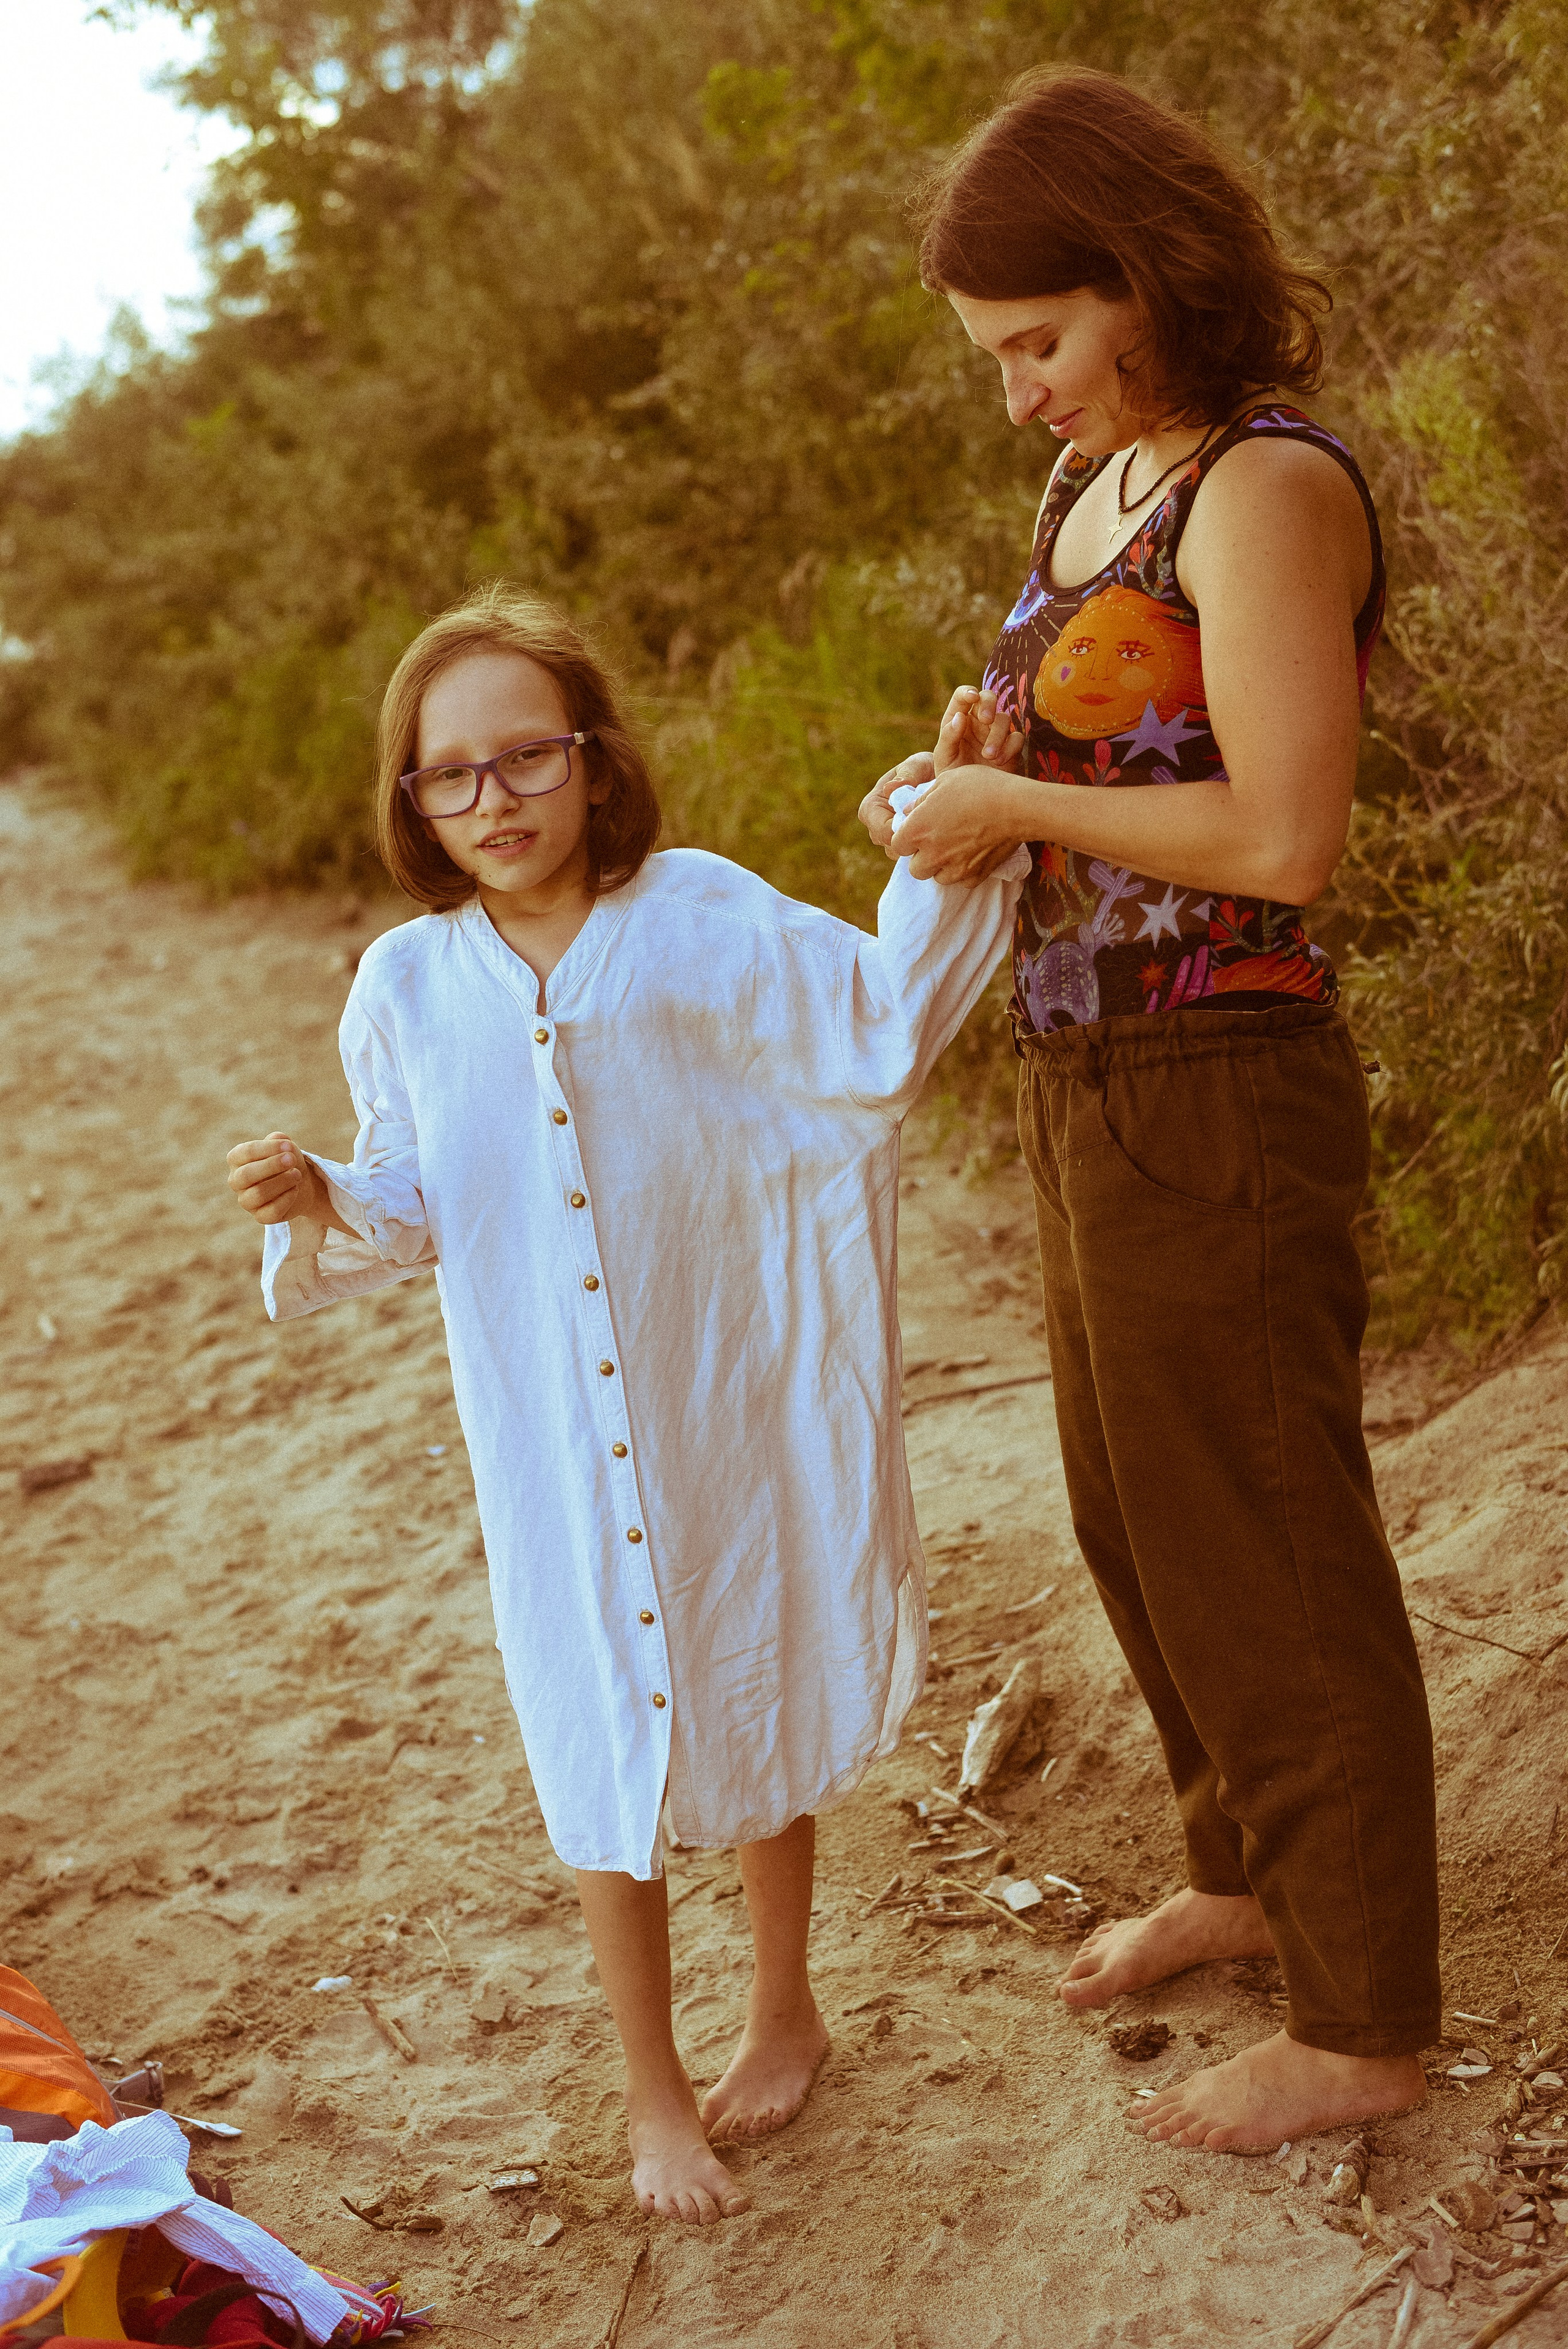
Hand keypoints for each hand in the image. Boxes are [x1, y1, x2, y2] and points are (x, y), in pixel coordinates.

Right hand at [227, 1133, 332, 1227]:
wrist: (301, 1183)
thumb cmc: (287, 1161)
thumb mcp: (285, 1147)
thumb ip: (280, 1141)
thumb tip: (278, 1139)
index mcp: (237, 1159)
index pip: (245, 1152)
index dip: (268, 1148)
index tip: (289, 1146)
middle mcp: (236, 1181)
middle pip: (246, 1174)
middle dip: (272, 1165)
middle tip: (292, 1160)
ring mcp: (246, 1200)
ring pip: (257, 1194)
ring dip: (281, 1182)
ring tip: (297, 1175)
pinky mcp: (260, 1216)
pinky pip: (270, 1212)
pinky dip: (286, 1199)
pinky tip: (295, 1189)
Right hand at [859, 751, 935, 859]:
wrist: (940, 779)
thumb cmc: (926, 769)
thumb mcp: (918, 765)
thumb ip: (908, 775)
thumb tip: (890, 789)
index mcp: (872, 806)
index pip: (880, 830)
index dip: (902, 832)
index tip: (925, 825)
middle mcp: (875, 825)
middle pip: (890, 846)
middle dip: (912, 841)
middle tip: (936, 829)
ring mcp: (888, 837)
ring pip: (901, 853)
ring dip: (919, 845)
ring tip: (938, 830)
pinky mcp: (902, 845)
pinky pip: (911, 855)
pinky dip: (924, 848)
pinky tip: (939, 836)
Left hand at [895, 766, 1028, 884]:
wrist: (1018, 807)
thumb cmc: (981, 787)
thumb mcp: (946, 780)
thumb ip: (922, 799)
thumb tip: (908, 811)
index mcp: (918, 829)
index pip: (898, 845)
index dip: (907, 838)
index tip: (918, 830)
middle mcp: (933, 854)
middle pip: (915, 868)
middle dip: (922, 857)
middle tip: (937, 841)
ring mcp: (954, 869)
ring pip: (937, 877)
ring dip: (942, 866)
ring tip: (956, 848)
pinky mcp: (975, 877)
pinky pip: (962, 881)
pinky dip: (964, 871)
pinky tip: (973, 853)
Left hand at [934, 684, 1020, 775]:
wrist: (968, 802)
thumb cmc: (952, 776)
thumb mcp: (944, 757)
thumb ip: (949, 736)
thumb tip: (961, 716)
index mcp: (958, 720)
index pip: (963, 696)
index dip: (968, 692)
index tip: (971, 697)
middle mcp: (978, 722)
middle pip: (989, 698)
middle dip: (989, 704)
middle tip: (986, 719)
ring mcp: (996, 733)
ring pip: (1004, 719)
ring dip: (997, 735)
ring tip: (988, 756)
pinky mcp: (1010, 747)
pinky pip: (1016, 738)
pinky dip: (1009, 748)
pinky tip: (998, 762)